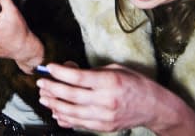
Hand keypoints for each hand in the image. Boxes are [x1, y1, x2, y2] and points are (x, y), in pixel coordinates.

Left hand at [36, 63, 194, 134]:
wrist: (153, 107)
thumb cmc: (135, 83)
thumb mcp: (116, 69)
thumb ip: (91, 71)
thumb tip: (68, 69)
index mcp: (109, 82)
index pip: (78, 77)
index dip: (60, 73)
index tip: (49, 67)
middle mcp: (106, 100)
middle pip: (71, 95)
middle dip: (52, 88)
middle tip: (41, 83)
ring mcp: (104, 116)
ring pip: (71, 112)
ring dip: (54, 104)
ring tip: (44, 97)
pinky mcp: (103, 127)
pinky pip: (79, 124)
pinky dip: (65, 118)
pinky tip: (56, 112)